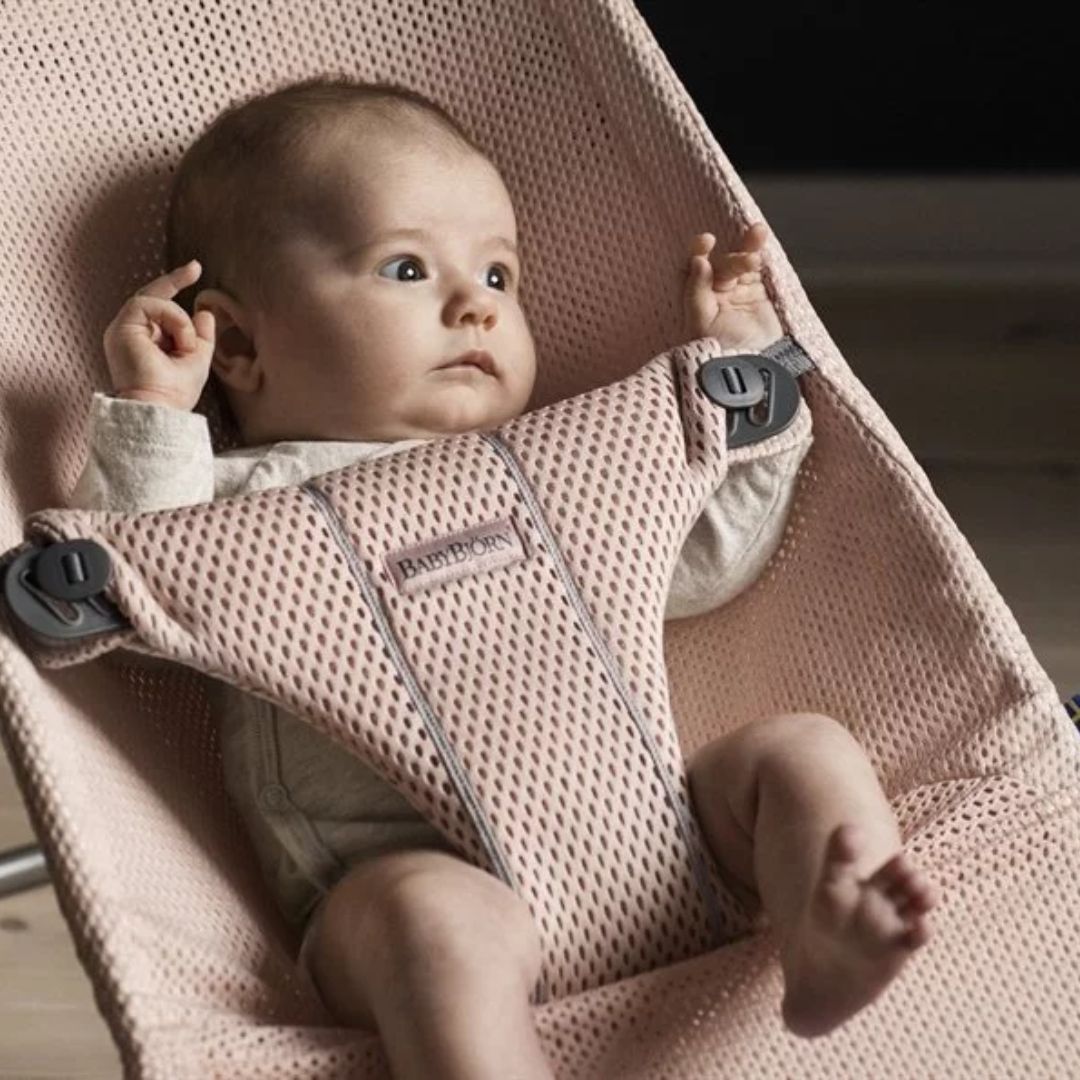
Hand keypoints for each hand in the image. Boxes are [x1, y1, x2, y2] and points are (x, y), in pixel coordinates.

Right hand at [102, 261, 215, 409]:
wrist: (159, 409)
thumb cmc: (175, 393)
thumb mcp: (196, 358)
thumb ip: (200, 336)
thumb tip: (205, 312)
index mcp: (144, 340)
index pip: (156, 306)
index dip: (173, 285)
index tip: (194, 269)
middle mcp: (129, 333)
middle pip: (150, 296)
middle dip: (173, 280)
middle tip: (195, 267)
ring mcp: (122, 329)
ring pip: (154, 301)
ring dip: (179, 321)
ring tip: (185, 346)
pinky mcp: (121, 327)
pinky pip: (149, 305)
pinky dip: (172, 319)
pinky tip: (179, 341)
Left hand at [683, 222, 783, 351]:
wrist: (754, 369)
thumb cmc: (722, 352)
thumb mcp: (701, 323)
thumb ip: (696, 291)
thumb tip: (697, 261)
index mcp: (693, 300)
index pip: (690, 269)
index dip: (697, 251)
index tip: (707, 241)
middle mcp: (712, 293)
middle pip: (719, 263)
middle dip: (732, 258)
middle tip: (748, 263)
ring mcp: (735, 291)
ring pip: (738, 261)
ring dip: (747, 247)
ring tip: (758, 235)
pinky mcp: (757, 292)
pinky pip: (756, 267)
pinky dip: (758, 250)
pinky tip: (761, 234)